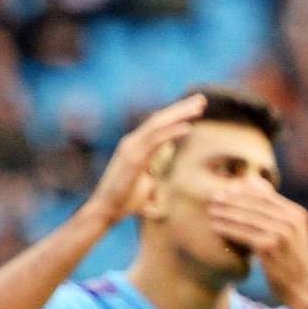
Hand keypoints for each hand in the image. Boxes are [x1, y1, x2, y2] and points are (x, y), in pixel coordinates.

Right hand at [85, 93, 206, 227]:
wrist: (106, 209)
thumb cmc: (125, 199)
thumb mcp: (144, 180)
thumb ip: (151, 169)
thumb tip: (157, 169)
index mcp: (137, 145)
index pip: (159, 124)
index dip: (177, 114)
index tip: (197, 108)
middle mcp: (133, 141)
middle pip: (160, 118)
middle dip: (182, 108)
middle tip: (202, 99)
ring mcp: (132, 148)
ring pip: (158, 125)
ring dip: (180, 114)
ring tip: (199, 107)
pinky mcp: (133, 158)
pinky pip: (155, 141)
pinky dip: (171, 133)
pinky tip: (187, 128)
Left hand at [207, 181, 307, 300]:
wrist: (303, 290)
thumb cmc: (292, 263)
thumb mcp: (292, 235)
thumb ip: (278, 216)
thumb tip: (258, 191)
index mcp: (297, 214)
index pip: (266, 196)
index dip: (244, 192)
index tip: (227, 191)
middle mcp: (291, 220)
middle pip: (255, 204)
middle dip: (232, 200)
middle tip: (213, 198)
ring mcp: (281, 233)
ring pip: (247, 218)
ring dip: (226, 213)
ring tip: (211, 212)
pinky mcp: (269, 246)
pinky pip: (243, 234)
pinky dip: (227, 229)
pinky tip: (216, 227)